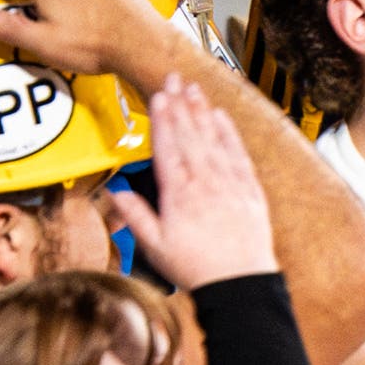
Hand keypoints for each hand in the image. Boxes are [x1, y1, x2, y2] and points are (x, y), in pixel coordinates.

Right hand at [108, 75, 277, 288]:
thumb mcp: (156, 248)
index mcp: (179, 194)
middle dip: (180, 104)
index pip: (168, 147)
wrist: (241, 286)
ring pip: (213, 139)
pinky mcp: (249, 190)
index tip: (158, 95)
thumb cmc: (197, 269)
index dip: (162, 119)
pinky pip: (238, 154)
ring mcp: (229, 183)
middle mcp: (205, 182)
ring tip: (193, 88)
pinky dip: (229, 132)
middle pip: (190, 134)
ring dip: (202, 111)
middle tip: (174, 78)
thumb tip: (115, 193)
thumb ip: (135, 217)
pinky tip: (221, 116)